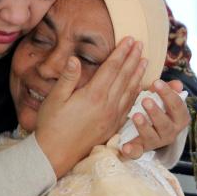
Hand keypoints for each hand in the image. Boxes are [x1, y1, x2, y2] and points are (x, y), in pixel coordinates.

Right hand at [35, 37, 144, 175]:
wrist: (56, 155)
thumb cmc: (51, 126)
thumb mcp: (54, 99)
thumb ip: (67, 78)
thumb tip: (74, 58)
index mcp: (93, 96)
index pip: (112, 68)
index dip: (121, 52)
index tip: (129, 40)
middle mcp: (107, 105)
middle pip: (124, 77)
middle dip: (133, 59)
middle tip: (141, 44)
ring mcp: (112, 117)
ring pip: (130, 91)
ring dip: (138, 74)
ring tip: (145, 61)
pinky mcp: (113, 127)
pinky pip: (128, 106)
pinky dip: (135, 93)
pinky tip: (138, 87)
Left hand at [119, 78, 190, 158]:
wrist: (149, 131)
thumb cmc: (157, 109)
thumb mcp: (161, 98)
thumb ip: (168, 90)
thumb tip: (177, 84)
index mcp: (179, 119)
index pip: (177, 106)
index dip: (168, 94)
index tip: (157, 82)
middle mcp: (170, 133)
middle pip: (166, 124)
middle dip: (156, 112)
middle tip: (146, 100)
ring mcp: (155, 142)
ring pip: (152, 137)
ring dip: (144, 126)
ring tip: (136, 115)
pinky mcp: (141, 149)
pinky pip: (137, 153)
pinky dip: (131, 151)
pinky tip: (125, 146)